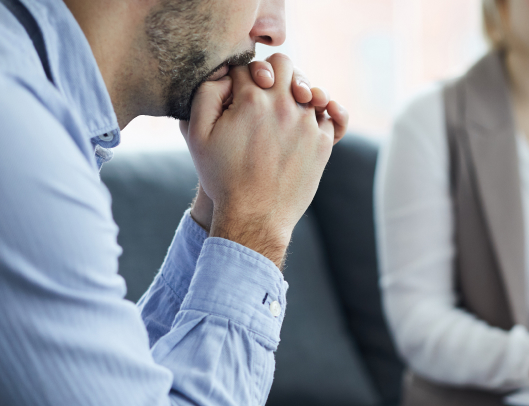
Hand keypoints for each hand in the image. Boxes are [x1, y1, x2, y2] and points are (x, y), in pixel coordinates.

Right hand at [180, 54, 341, 265]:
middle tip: (266, 89)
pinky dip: (325, 112)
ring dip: (299, 93)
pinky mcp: (323, 143)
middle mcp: (282, 106)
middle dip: (273, 73)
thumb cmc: (222, 178)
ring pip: (309, 88)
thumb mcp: (197, 135)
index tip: (237, 92)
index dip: (240, 75)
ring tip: (290, 106)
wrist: (254, 217)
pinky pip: (331, 115)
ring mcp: (306, 124)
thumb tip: (227, 74)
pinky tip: (315, 117)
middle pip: (284, 65)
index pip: (247, 66)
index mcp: (250, 100)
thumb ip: (206, 94)